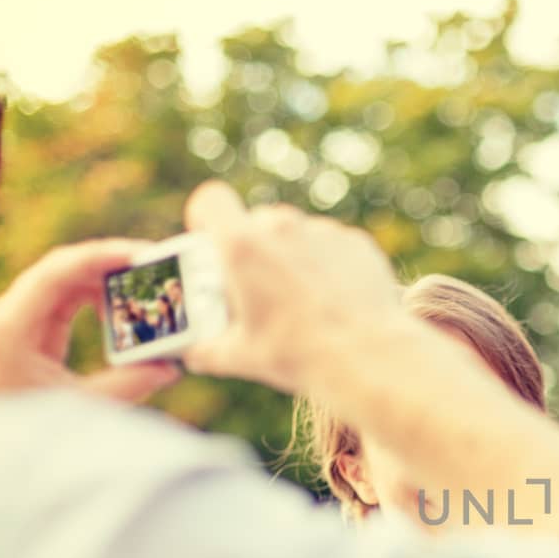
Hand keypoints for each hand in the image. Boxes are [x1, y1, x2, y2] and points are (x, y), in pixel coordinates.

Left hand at [0, 240, 180, 403]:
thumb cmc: (25, 432)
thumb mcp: (80, 408)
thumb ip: (127, 385)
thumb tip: (171, 368)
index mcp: (11, 327)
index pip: (55, 273)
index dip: (98, 257)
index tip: (139, 254)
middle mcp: (10, 313)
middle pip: (61, 268)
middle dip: (107, 261)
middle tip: (152, 262)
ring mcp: (18, 316)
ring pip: (66, 278)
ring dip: (105, 277)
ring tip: (145, 282)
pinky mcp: (31, 327)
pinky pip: (68, 296)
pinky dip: (97, 295)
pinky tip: (124, 305)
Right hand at [180, 182, 409, 392]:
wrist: (367, 357)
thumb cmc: (298, 355)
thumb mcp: (240, 357)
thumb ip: (205, 348)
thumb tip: (190, 353)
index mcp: (242, 246)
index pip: (211, 200)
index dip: (207, 217)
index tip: (211, 240)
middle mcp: (281, 227)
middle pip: (256, 221)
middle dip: (253, 248)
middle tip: (257, 286)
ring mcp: (322, 231)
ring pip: (296, 233)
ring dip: (291, 255)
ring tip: (300, 299)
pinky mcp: (356, 242)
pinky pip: (331, 244)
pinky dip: (328, 264)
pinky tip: (333, 299)